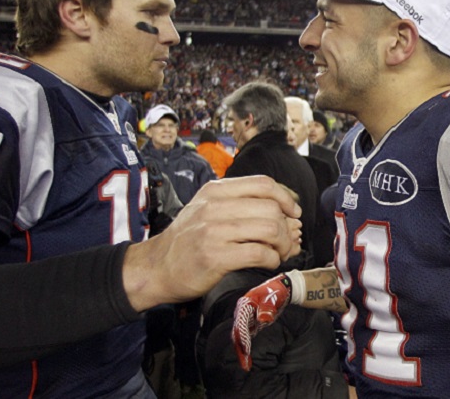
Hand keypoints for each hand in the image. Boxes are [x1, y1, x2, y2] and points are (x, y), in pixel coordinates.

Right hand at [122, 175, 301, 310]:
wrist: (156, 267)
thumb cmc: (187, 240)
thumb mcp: (206, 209)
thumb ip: (239, 205)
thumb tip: (286, 214)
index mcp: (215, 191)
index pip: (263, 184)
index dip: (285, 198)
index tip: (293, 212)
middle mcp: (214, 206)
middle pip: (271, 208)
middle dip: (287, 227)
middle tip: (286, 241)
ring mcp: (214, 231)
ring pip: (270, 229)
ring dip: (283, 244)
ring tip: (278, 253)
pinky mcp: (215, 256)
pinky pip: (259, 253)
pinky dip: (271, 259)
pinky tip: (267, 262)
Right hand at [232, 273, 291, 370]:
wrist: (280, 289)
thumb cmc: (275, 291)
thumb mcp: (272, 298)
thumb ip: (266, 308)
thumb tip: (262, 320)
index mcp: (244, 305)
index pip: (241, 324)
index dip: (243, 338)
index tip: (246, 350)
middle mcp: (242, 312)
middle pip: (238, 333)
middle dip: (240, 349)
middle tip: (245, 364)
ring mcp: (246, 318)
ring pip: (240, 337)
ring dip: (242, 351)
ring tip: (246, 366)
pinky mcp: (251, 324)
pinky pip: (246, 337)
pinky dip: (246, 348)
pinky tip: (248, 359)